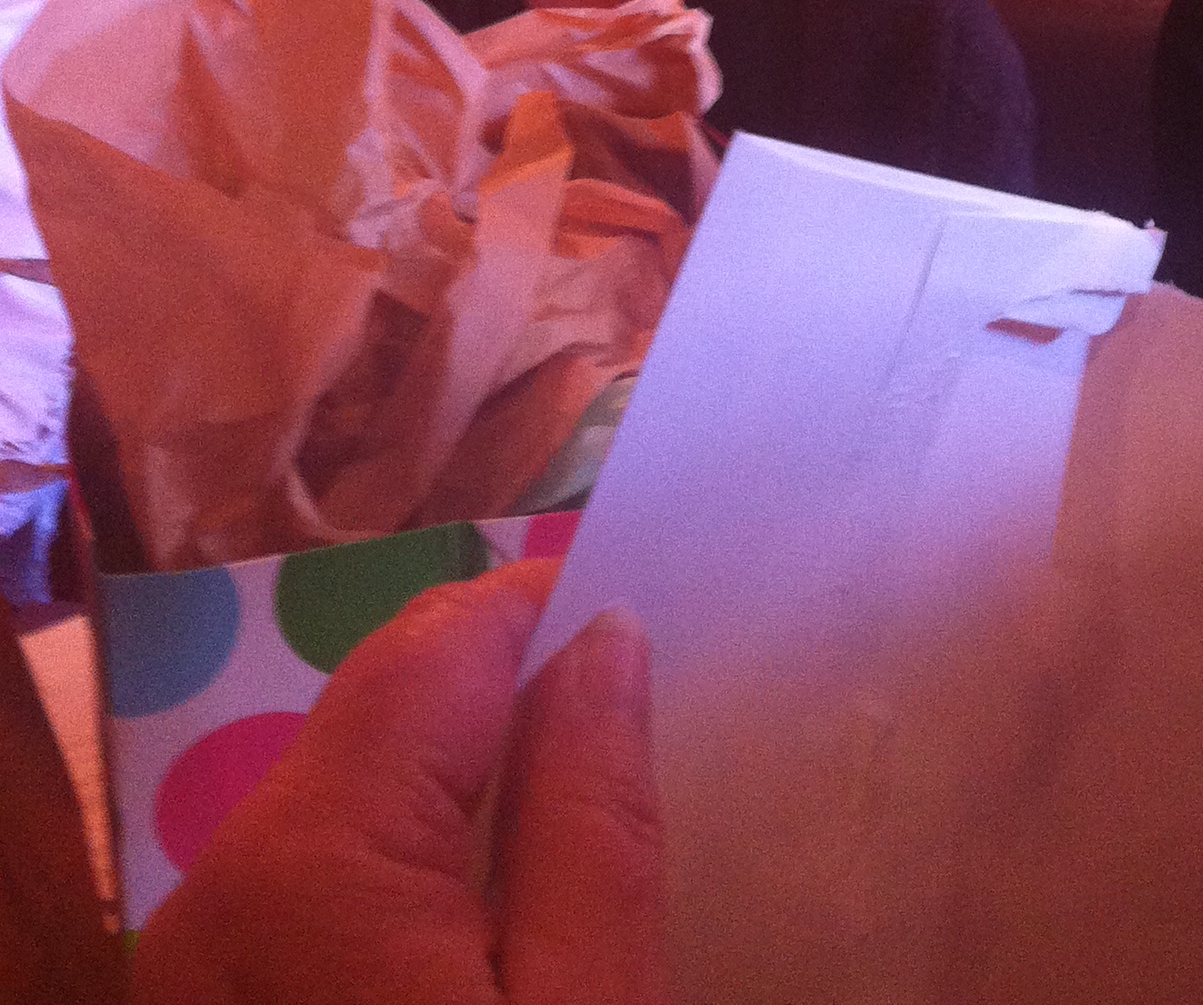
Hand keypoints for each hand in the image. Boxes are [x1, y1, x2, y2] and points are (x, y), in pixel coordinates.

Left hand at [131, 561, 667, 1004]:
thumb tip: (606, 636)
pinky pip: (304, 890)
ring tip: (558, 817)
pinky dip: (388, 871)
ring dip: (443, 785)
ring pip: (342, 799)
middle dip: (497, 697)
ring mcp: (189, 961)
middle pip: (382, 716)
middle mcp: (215, 885)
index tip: (646, 609)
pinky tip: (462, 920)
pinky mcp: (202, 1003)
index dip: (542, 604)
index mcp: (308, 858)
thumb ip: (592, 822)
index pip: (436, 643)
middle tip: (622, 724)